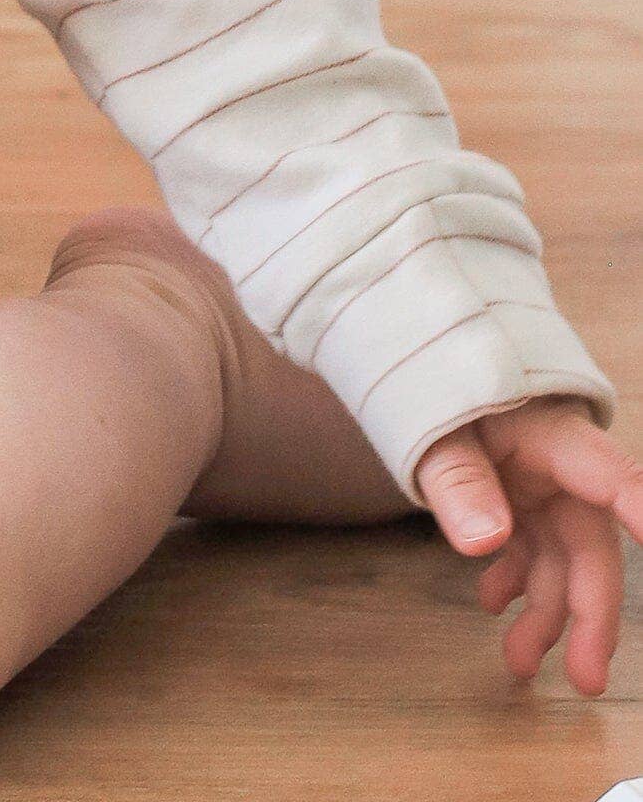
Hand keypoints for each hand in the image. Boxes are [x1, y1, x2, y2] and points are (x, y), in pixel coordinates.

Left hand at [415, 395, 642, 695]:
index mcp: (553, 436)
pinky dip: (516, 583)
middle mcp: (561, 469)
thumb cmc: (436, 384)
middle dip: (590, 615)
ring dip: (546, 613)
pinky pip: (532, 552)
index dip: (639, 508)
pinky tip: (493, 603)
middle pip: (591, 546)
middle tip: (584, 679)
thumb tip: (488, 542)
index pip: (611, 476)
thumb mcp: (436, 429)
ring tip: (518, 663)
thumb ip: (459, 479)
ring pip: (562, 561)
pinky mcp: (523, 500)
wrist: (422, 364)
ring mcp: (543, 486)